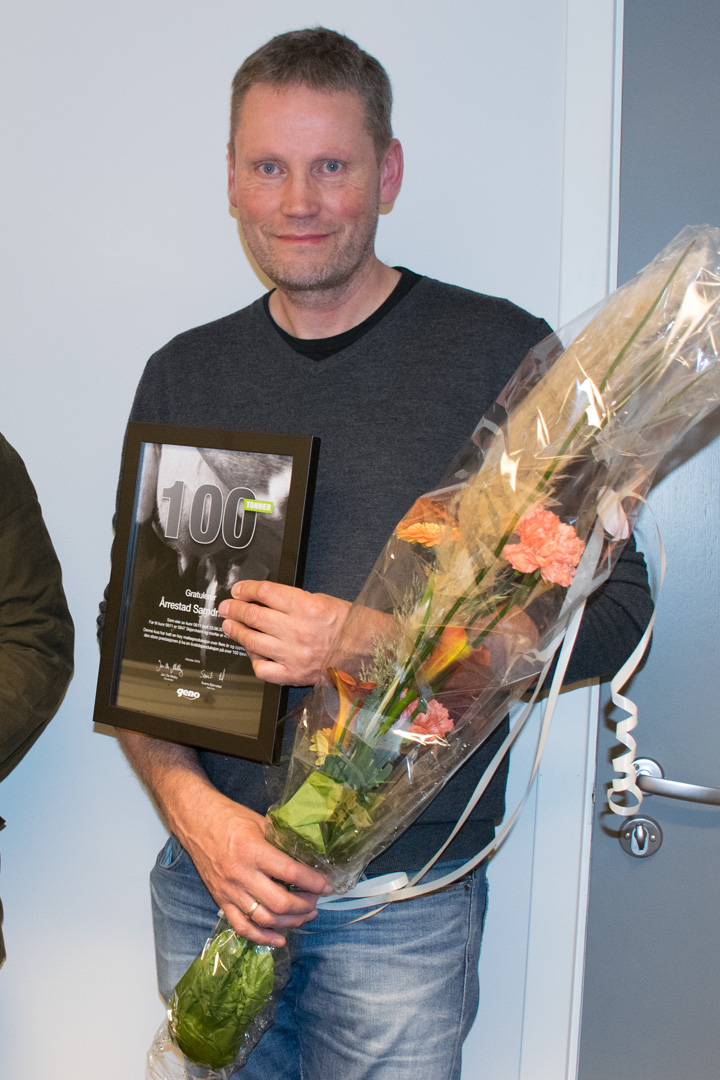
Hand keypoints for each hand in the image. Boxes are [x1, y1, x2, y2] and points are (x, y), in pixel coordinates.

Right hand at [180, 789, 331, 946]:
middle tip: (316, 900)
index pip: (290, 872)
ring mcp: (230, 891)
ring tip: (306, 915)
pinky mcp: (221, 901)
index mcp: (253, 850)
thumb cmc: (230, 818)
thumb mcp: (261, 822)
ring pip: (265, 919)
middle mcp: (241, 875)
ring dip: (290, 922)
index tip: (327, 885)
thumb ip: (281, 841)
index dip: (313, 882)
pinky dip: (262, 937)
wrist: (196, 822)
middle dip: (305, 906)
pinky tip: (280, 938)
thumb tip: (308, 856)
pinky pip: (242, 927)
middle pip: (280, 903)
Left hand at [218, 580, 349, 685]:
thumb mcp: (322, 600)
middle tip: (227, 607)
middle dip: (235, 609)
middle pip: (253, 616)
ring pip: (252, 640)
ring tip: (230, 625)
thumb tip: (263, 600)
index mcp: (307, 607)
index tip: (239, 590)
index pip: (265, 593)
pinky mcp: (293, 674)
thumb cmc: (347, 625)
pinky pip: (262, 668)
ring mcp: (293, 654)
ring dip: (236, 631)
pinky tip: (252, 651)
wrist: (366, 651)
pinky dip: (253, 659)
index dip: (246, 589)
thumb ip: (291, 600)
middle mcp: (298, 630)